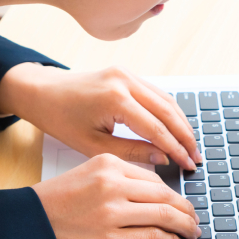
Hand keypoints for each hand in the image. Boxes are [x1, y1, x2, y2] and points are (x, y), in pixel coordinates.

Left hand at [0, 63, 200, 169]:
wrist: (41, 92)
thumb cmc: (60, 119)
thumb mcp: (92, 145)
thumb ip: (131, 152)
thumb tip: (163, 158)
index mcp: (115, 99)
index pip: (157, 128)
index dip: (176, 149)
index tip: (188, 165)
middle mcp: (124, 80)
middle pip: (168, 111)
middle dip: (185, 136)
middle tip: (196, 158)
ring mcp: (125, 73)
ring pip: (166, 99)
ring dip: (181, 122)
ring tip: (190, 146)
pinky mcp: (124, 72)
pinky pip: (155, 92)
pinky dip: (168, 110)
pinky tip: (175, 128)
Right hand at [32, 153, 201, 238]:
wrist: (31, 224)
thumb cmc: (55, 202)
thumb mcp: (87, 175)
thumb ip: (118, 179)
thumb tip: (153, 195)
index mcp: (107, 164)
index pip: (154, 178)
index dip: (173, 194)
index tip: (180, 203)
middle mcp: (112, 184)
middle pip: (165, 196)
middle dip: (186, 210)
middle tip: (193, 219)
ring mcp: (113, 212)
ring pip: (166, 216)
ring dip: (184, 227)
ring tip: (190, 233)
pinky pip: (154, 238)